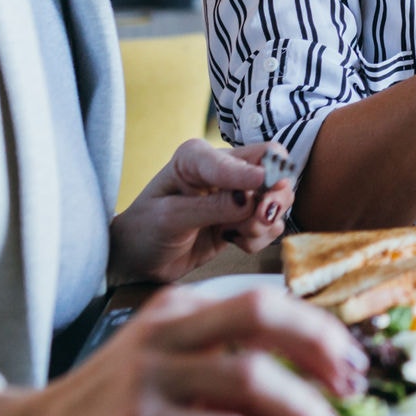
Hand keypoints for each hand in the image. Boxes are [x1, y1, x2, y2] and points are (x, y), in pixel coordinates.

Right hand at [0, 285, 367, 415]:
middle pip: (262, 312)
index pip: (265, 301)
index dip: (318, 328)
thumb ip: (232, 377)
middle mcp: (168, 329)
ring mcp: (151, 373)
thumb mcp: (176, 377)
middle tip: (352, 384)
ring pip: (248, 372)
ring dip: (300, 406)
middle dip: (320, 344)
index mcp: (180, 310)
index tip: (352, 360)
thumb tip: (310, 394)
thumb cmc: (113, 408)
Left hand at [110, 138, 295, 285]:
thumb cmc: (145, 231)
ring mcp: (236, 195)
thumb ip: (212, 207)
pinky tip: (235, 242)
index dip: (263, 174)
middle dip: (272, 199)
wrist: (138, 259)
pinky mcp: (242, 219)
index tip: (261, 195)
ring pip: (277, 200)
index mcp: (199, 157)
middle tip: (259, 219)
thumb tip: (251, 198)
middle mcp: (223, 169)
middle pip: (275, 172)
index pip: (248, 155)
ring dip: (264, 223)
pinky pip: (270, 226)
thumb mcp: (172, 218)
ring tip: (237, 235)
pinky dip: (259, 238)